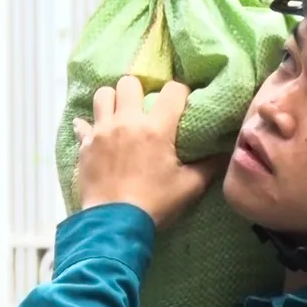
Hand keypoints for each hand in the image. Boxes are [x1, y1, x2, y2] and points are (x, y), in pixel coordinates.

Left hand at [73, 76, 224, 227]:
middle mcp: (127, 122)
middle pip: (129, 82)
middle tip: (144, 107)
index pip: (173, 90)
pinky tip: (95, 133)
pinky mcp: (85, 145)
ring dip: (112, 100)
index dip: (180, 92)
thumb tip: (224, 154)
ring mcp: (102, 131)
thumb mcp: (189, 187)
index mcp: (156, 128)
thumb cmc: (154, 204)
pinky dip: (88, 126)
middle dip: (139, 90)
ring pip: (103, 95)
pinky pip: (82, 124)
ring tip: (119, 114)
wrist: (114, 224)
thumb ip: (208, 167)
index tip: (181, 102)